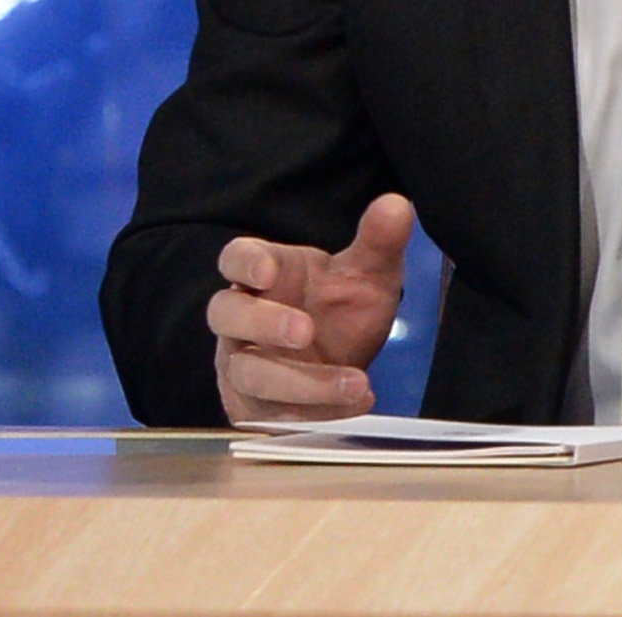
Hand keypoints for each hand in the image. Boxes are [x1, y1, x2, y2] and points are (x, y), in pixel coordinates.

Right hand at [208, 193, 415, 422]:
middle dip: (263, 324)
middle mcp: (242, 320)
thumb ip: (379, 242)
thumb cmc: (342, 310)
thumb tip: (396, 205)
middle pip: (226, 314)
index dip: (244, 263)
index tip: (268, 270)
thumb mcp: (368, 276)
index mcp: (265, 275)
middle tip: (306, 331)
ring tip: (355, 382)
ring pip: (250, 374)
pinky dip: (315, 414)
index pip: (235, 258)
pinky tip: (353, 407)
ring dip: (300, 382)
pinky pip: (271, 416)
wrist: (342, 366)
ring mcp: (242, 365)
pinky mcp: (254, 408)